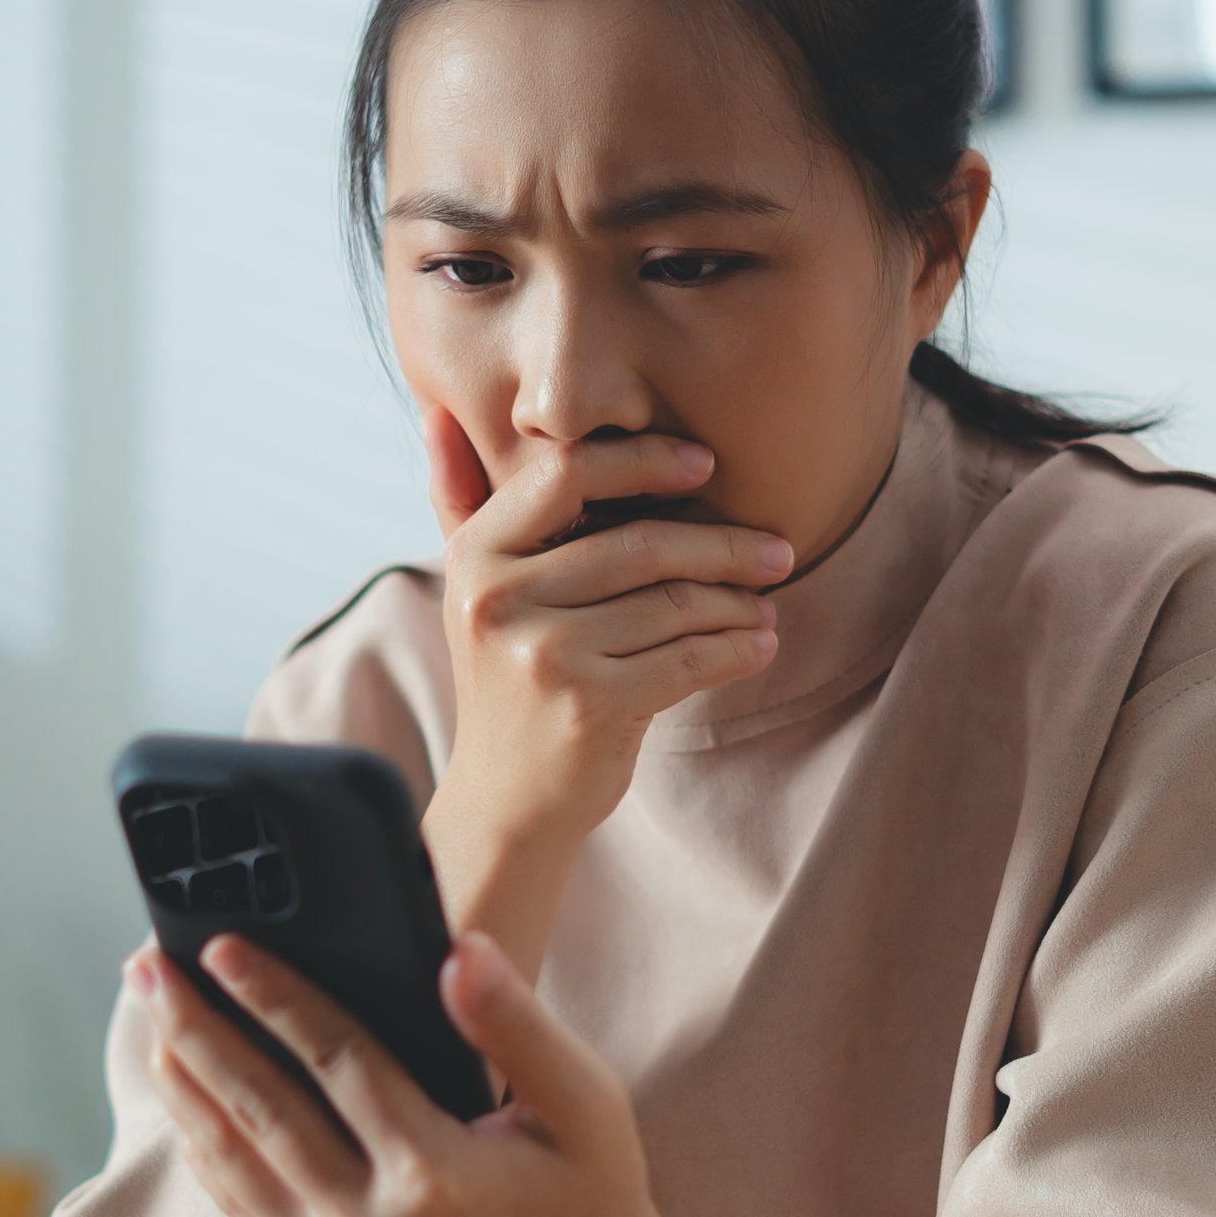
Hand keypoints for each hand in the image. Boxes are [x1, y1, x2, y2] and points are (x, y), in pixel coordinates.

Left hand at [135, 927, 732, 1216]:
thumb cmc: (593, 1194)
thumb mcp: (585, 1102)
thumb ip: (517, 1024)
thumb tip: (457, 951)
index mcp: (434, 1178)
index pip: (334, 1063)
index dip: (274, 996)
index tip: (222, 943)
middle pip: (257, 1108)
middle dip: (195, 1028)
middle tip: (147, 963)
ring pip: (230, 1161)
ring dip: (182, 1083)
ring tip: (150, 1014)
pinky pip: (241, 1204)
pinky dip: (203, 1143)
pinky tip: (184, 1095)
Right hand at [418, 411, 789, 971]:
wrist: (505, 801)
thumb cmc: (506, 682)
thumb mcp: (471, 591)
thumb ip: (462, 504)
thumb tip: (438, 415)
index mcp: (475, 555)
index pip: (569, 473)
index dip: (645, 461)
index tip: (705, 465)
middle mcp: (500, 598)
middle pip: (642, 544)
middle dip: (725, 545)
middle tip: (778, 549)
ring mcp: (545, 653)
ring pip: (675, 604)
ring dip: (740, 603)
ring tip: (768, 602)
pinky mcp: (592, 704)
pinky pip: (690, 658)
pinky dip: (737, 649)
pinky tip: (759, 644)